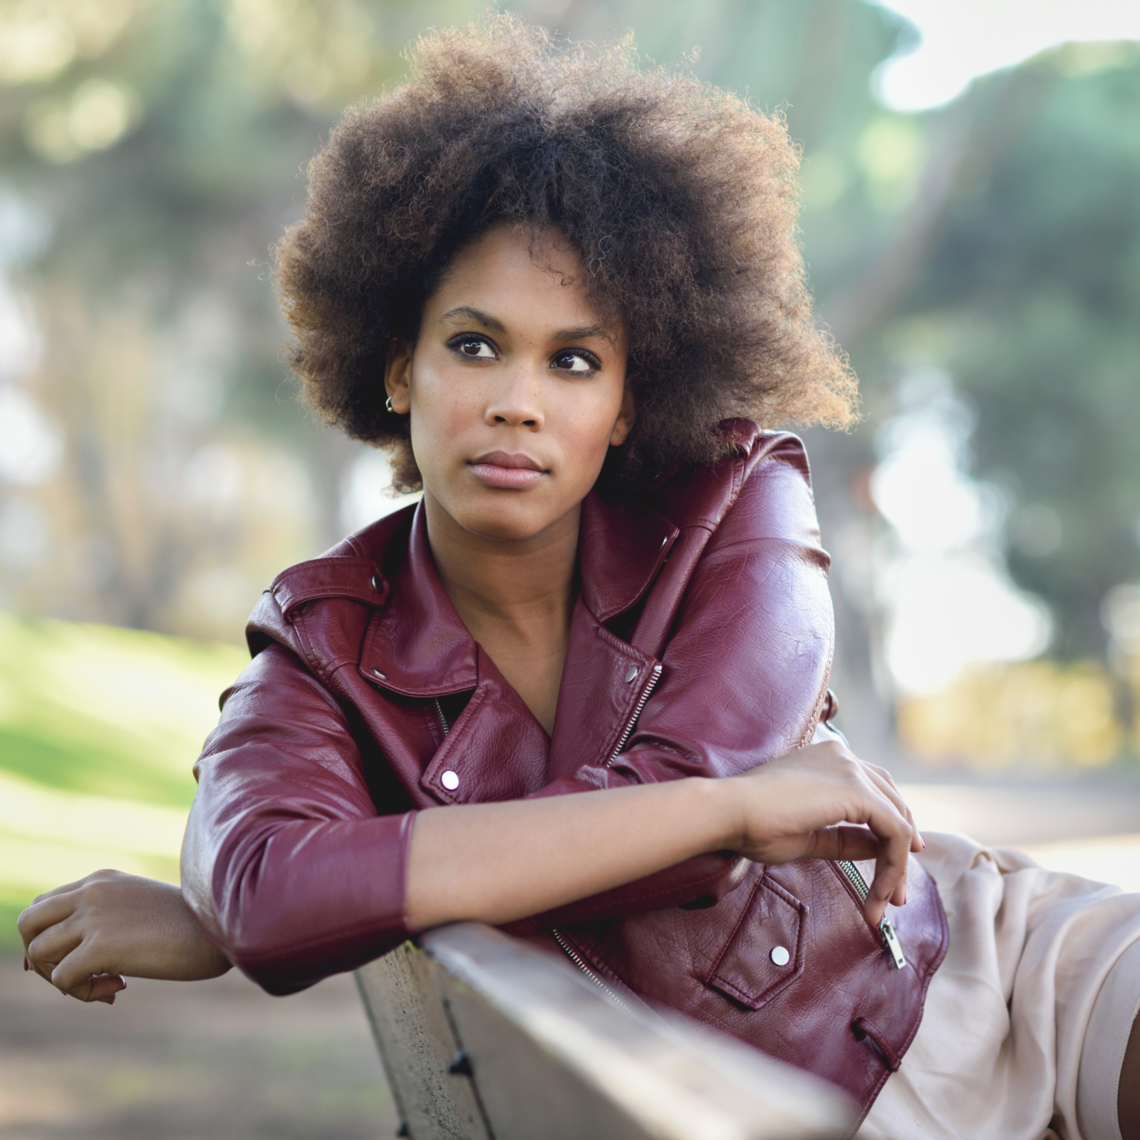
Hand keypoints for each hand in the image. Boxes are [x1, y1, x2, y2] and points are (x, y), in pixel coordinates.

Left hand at [18, 870, 230, 1003]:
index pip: (44, 905)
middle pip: (28, 924)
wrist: (225, 927)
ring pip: (37, 954)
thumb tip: (71, 962)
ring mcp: (94, 916)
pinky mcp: (101, 945)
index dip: (50, 939)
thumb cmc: (194, 926)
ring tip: (102, 984)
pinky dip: (82, 993)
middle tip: (76, 975)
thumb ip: (109, 920)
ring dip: (60, 980)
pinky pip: (61, 979)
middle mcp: (92, 891)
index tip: (78, 960)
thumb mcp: (143, 910)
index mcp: (102, 879)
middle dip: (41, 958)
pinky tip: (118, 987)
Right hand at [726, 740, 922, 926]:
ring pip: (898, 820)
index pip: (874, 789)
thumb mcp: (809, 835)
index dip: (890, 825)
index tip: (891, 864)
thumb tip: (878, 850)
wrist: (730, 812)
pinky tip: (882, 890)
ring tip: (888, 900)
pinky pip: (895, 831)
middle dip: (901, 849)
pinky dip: (894, 864)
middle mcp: (843, 757)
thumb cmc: (754, 824)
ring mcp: (851, 770)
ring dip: (897, 864)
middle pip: (893, 802)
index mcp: (827, 759)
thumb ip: (845, 838)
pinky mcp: (856, 790)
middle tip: (896, 893)